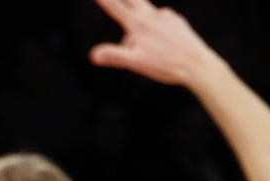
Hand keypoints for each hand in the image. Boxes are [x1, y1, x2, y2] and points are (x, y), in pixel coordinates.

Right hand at [90, 0, 215, 87]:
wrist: (196, 64)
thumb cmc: (165, 65)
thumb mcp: (136, 63)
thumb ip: (114, 56)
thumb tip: (93, 55)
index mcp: (139, 25)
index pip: (116, 8)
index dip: (105, 0)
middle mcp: (152, 16)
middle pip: (133, 0)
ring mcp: (165, 16)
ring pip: (146, 16)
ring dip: (140, 22)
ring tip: (145, 48)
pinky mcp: (176, 21)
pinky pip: (161, 23)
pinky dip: (156, 31)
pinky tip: (162, 45)